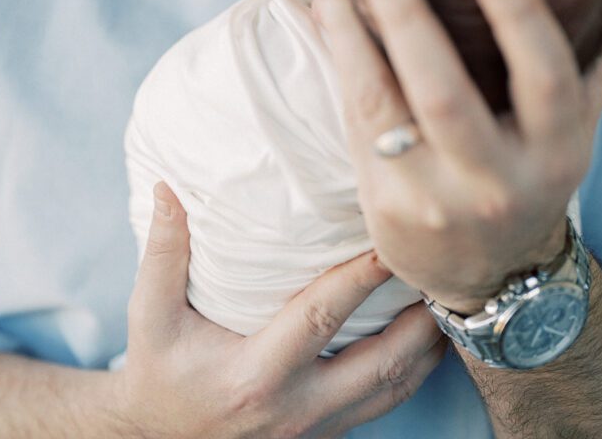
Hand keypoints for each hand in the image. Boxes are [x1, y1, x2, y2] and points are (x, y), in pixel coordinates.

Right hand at [110, 180, 444, 438]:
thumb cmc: (158, 372)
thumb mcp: (150, 316)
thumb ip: (163, 252)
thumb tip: (166, 187)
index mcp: (256, 375)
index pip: (321, 317)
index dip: (359, 277)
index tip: (389, 237)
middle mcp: (296, 408)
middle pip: (381, 364)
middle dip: (420, 318)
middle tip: (445, 267)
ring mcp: (317, 429)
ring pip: (394, 391)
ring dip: (427, 347)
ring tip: (451, 297)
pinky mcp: (326, 435)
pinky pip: (385, 405)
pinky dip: (413, 371)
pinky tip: (427, 337)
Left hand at [317, 0, 601, 313]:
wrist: (489, 271)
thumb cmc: (531, 169)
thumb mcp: (574, 119)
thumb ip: (601, 45)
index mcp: (555, 150)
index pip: (547, 80)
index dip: (520, 20)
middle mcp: (496, 181)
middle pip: (447, 97)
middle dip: (410, 25)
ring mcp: (434, 197)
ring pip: (384, 107)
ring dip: (353, 37)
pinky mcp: (385, 202)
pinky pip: (356, 119)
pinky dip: (339, 60)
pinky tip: (327, 9)